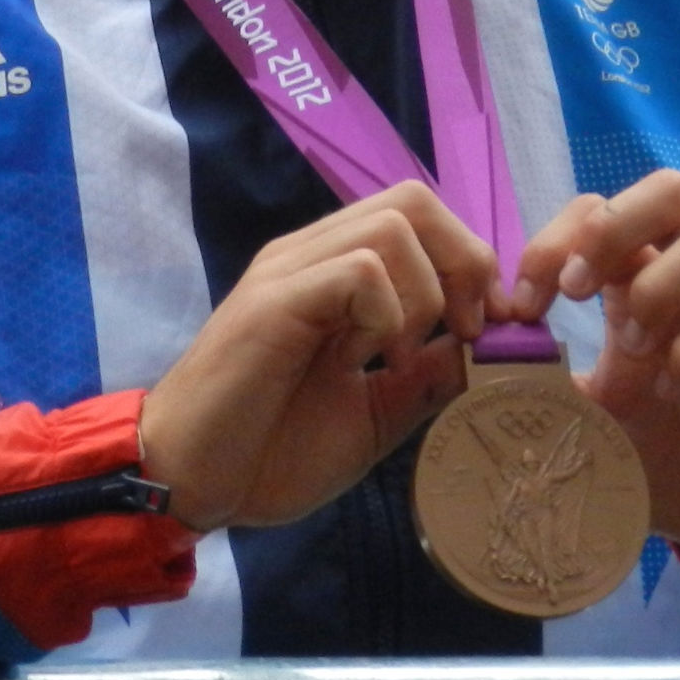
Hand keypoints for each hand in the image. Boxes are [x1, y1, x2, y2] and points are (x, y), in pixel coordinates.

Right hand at [140, 180, 499, 531]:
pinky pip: (358, 269)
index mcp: (336, 274)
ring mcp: (291, 270)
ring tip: (406, 355)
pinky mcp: (274, 300)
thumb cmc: (271, 451)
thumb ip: (424, 378)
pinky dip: (388, 311)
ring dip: (426, 291)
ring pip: (393, 223)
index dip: (471, 262)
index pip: (419, 217)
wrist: (189, 479)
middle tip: (466, 331)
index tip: (490, 330)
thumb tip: (485, 350)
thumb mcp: (373, 414)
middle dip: (464, 261)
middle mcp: (313, 254)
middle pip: (413, 200)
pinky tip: (371, 360)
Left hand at [510, 170, 679, 573]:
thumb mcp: (588, 412)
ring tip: (631, 346)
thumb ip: (544, 376)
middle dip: (610, 227)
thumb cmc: (662, 454)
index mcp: (647, 279)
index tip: (523, 304)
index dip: (555, 239)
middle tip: (575, 292)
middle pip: (668, 191)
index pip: (602, 211)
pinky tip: (676, 378)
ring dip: (656, 285)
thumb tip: (477, 355)